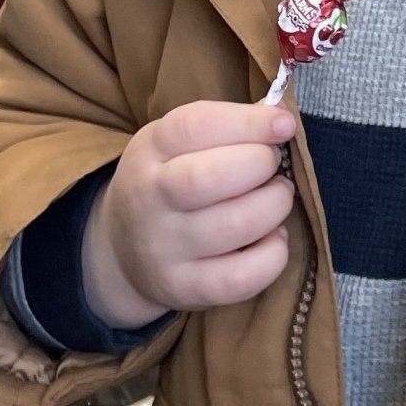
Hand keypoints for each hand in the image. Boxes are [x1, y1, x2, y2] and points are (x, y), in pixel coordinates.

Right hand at [82, 99, 295, 329]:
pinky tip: (272, 239)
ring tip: (275, 198)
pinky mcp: (184, 288)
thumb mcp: (180, 142)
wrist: (121, 248)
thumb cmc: (168, 181)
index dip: (248, 122)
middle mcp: (149, 198)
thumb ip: (229, 125)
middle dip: (261, 164)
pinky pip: (242, 278)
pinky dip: (273, 254)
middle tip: (272, 166)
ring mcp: (164, 248)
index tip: (284, 124)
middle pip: (210, 177)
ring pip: (237, 224)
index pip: (196, 126)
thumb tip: (282, 117)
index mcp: (150, 149)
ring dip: (275, 205)